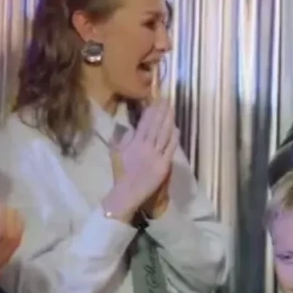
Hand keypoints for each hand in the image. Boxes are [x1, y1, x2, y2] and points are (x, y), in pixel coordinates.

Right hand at [107, 102, 177, 222]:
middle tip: (167, 99)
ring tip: (172, 109)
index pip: (144, 123)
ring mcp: (155, 155)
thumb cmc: (120, 175)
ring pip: (163, 135)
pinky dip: (173, 138)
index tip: (156, 100)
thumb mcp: (116, 153)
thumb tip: (126, 127)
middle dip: (161, 112)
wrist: (126, 193)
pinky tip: (176, 128)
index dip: (151, 111)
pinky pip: (169, 149)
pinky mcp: (163, 165)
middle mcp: (145, 146)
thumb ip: (121, 139)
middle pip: (155, 126)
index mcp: (133, 143)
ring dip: (168, 121)